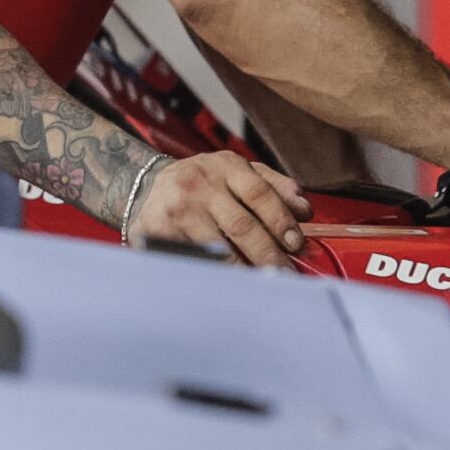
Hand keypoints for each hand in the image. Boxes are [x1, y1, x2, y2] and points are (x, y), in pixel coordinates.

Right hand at [134, 151, 312, 267]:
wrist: (144, 185)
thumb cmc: (201, 182)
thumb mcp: (235, 171)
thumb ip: (273, 185)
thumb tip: (305, 210)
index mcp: (223, 166)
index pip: (260, 194)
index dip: (282, 221)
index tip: (296, 245)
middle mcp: (198, 185)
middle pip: (242, 226)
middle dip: (269, 254)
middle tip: (286, 273)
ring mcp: (177, 211)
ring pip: (219, 249)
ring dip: (245, 269)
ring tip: (263, 282)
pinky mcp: (159, 233)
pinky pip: (195, 260)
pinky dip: (215, 273)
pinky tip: (230, 283)